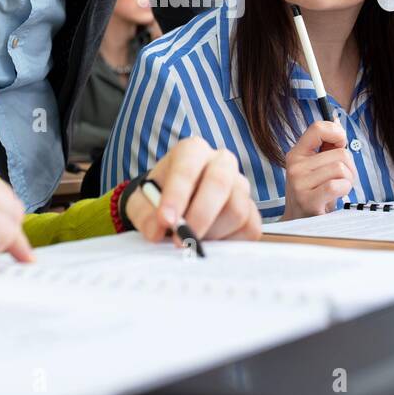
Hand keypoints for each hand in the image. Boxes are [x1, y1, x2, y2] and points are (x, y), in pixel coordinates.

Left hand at [125, 137, 261, 241]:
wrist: (175, 207)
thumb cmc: (159, 199)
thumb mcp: (141, 203)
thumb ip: (144, 214)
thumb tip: (157, 231)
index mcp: (192, 151)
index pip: (188, 167)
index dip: (177, 194)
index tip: (166, 220)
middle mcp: (221, 162)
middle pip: (220, 183)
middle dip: (201, 215)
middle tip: (182, 239)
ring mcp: (240, 185)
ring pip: (236, 209)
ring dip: (212, 233)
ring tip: (191, 240)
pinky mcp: (252, 210)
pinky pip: (249, 228)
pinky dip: (229, 242)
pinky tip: (209, 243)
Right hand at [281, 120, 357, 219]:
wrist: (299, 222)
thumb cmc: (313, 192)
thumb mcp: (316, 167)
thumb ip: (327, 146)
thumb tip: (336, 121)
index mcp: (297, 153)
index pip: (318, 127)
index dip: (337, 133)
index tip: (339, 146)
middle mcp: (295, 165)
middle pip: (340, 153)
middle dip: (350, 167)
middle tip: (341, 179)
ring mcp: (299, 183)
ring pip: (341, 168)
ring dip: (348, 180)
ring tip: (338, 189)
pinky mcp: (307, 200)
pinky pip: (337, 185)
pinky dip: (344, 190)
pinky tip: (336, 196)